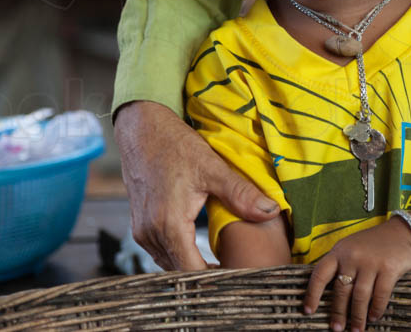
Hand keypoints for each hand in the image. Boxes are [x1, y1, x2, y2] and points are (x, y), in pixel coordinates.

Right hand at [114, 101, 279, 270]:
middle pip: (180, 272)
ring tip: (223, 268)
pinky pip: (161, 252)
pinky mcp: (140, 226)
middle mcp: (150, 233)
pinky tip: (199, 254)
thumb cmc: (174, 145)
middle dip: (207, 279)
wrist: (141, 129)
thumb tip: (270, 211)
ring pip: (169, 264)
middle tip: (237, 276)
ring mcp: (142, 231)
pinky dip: (180, 256)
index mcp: (168, 224)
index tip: (239, 279)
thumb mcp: (213, 168)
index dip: (216, 280)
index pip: (192, 271)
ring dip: (192, 268)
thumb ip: (241, 194)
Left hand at [304, 218, 410, 331]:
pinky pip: (380, 295)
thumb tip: (330, 297)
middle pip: (341, 290)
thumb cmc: (373, 244)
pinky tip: (373, 317)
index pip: (320, 274)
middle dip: (338, 313)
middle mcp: (353, 255)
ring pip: (359, 296)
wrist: (402, 232)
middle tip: (337, 329)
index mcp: (339, 251)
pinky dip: (376, 309)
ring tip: (357, 329)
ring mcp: (371, 262)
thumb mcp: (351, 248)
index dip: (312, 294)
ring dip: (357, 316)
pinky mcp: (389, 268)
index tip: (308, 311)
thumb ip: (340, 266)